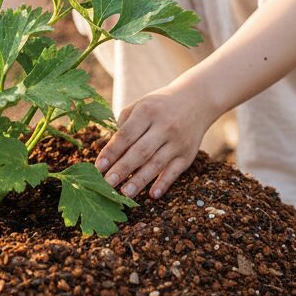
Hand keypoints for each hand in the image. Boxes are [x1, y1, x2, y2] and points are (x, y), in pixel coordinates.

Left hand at [94, 84, 217, 199]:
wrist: (197, 100)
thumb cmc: (160, 105)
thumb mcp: (141, 104)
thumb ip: (124, 123)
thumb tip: (109, 150)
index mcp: (147, 111)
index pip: (126, 135)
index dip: (112, 152)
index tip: (98, 167)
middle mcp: (164, 126)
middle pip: (140, 152)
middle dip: (122, 169)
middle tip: (106, 184)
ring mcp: (178, 142)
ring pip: (156, 164)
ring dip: (139, 181)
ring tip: (124, 194)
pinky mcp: (188, 154)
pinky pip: (175, 172)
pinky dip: (164, 184)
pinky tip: (152, 195)